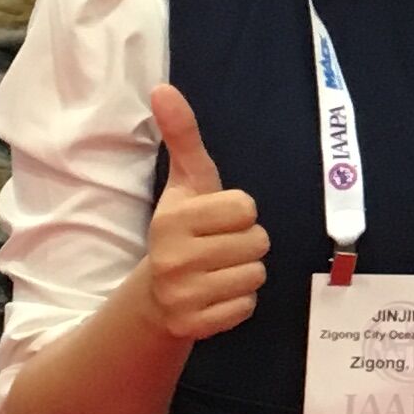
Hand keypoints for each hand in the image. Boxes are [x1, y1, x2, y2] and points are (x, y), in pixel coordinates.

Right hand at [139, 82, 267, 341]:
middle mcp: (173, 257)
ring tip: (217, 270)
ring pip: (257, 274)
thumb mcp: (186, 184)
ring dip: (245, 272)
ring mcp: (182, 295)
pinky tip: (215, 295)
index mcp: (174, 218)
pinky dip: (238, 302)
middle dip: (246, 243)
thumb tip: (163, 88)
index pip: (246, 207)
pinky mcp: (194, 325)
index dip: (239, 212)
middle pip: (258, 241)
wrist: (155, 295)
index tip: (216, 219)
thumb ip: (182, 136)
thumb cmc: (183, 230)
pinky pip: (247, 306)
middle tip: (218, 247)